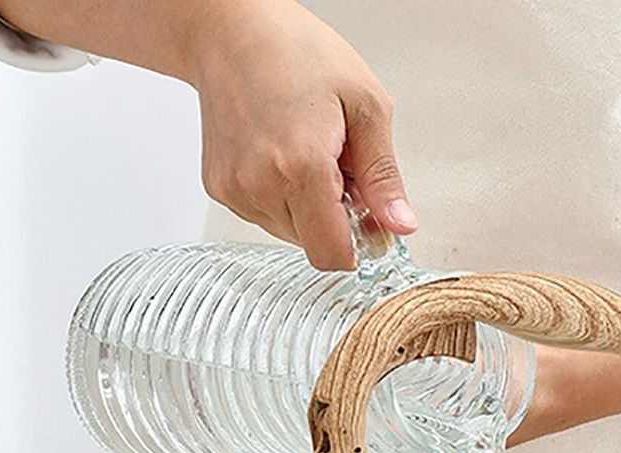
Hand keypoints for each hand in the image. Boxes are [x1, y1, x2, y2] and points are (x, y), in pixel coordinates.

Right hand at [186, 0, 415, 268]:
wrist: (230, 30)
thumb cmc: (296, 53)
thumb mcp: (365, 106)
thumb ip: (384, 176)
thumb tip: (400, 225)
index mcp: (300, 165)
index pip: (333, 254)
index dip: (358, 246)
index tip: (369, 223)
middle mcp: (260, 184)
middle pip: (315, 246)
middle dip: (336, 219)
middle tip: (339, 168)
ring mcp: (235, 190)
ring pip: (291, 234)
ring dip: (310, 208)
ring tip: (308, 154)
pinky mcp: (220, 189)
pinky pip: (266, 217)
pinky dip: (283, 198)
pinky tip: (282, 156)